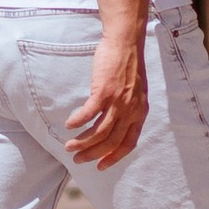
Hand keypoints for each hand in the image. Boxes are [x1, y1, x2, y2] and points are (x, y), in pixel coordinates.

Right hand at [66, 32, 148, 166]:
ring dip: (82, 142)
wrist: (126, 42)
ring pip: (99, 132)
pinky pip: (89, 114)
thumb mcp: (135, 91)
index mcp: (139, 113)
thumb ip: (128, 108)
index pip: (128, 143)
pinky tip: (69, 125)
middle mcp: (130, 111)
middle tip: (78, 159)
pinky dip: (78, 122)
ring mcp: (118, 102)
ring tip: (69, 147)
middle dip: (93, 154)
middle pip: (110, 142)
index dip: (114, 157)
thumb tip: (114, 122)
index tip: (101, 166)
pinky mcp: (105, 91)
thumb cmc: (127, 65)